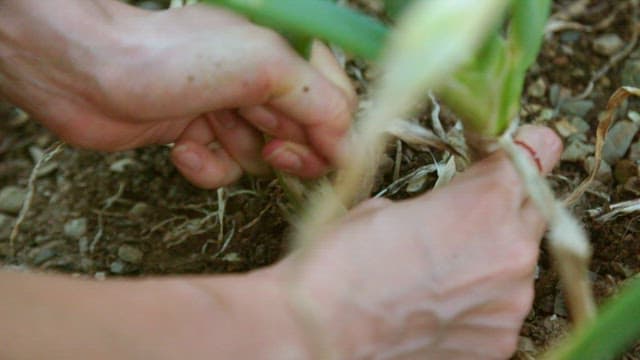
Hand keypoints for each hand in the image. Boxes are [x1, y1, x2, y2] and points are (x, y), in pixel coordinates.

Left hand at [0, 1, 355, 186]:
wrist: (89, 72)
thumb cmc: (173, 57)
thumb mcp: (266, 67)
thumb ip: (321, 103)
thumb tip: (351, 148)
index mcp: (286, 59)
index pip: (337, 108)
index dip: (333, 139)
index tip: (322, 159)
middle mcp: (261, 86)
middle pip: (303, 139)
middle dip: (284, 148)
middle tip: (266, 144)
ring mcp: (229, 112)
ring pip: (262, 161)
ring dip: (237, 154)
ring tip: (208, 129)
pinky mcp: (198, 136)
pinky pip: (224, 170)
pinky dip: (206, 167)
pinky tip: (182, 148)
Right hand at [274, 125, 562, 358]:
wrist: (323, 330)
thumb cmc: (343, 265)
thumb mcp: (388, 206)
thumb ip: (442, 200)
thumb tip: (452, 206)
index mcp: (485, 203)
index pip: (533, 157)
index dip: (525, 151)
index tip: (521, 150)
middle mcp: (512, 252)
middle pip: (532, 212)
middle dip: (505, 208)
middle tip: (466, 217)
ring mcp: (509, 304)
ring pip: (517, 265)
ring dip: (491, 260)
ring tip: (443, 271)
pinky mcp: (498, 343)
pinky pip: (501, 308)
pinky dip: (480, 302)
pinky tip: (441, 303)